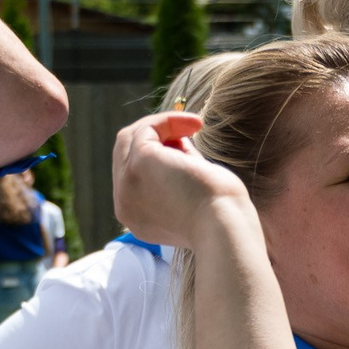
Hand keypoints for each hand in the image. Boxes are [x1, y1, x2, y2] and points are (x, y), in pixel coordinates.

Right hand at [111, 113, 252, 248]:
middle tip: (189, 133)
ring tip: (194, 127)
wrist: (224, 227)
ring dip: (163, 126)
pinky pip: (148, 128)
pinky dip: (171, 120)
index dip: (157, 156)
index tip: (187, 152)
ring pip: (131, 137)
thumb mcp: (190, 195)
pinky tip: (196, 125)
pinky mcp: (139, 163)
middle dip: (155, 138)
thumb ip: (174, 174)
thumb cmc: (220, 214)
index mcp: (136, 217)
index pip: (132, 175)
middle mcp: (124, 205)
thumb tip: (175, 140)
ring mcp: (126, 184)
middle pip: (124, 154)